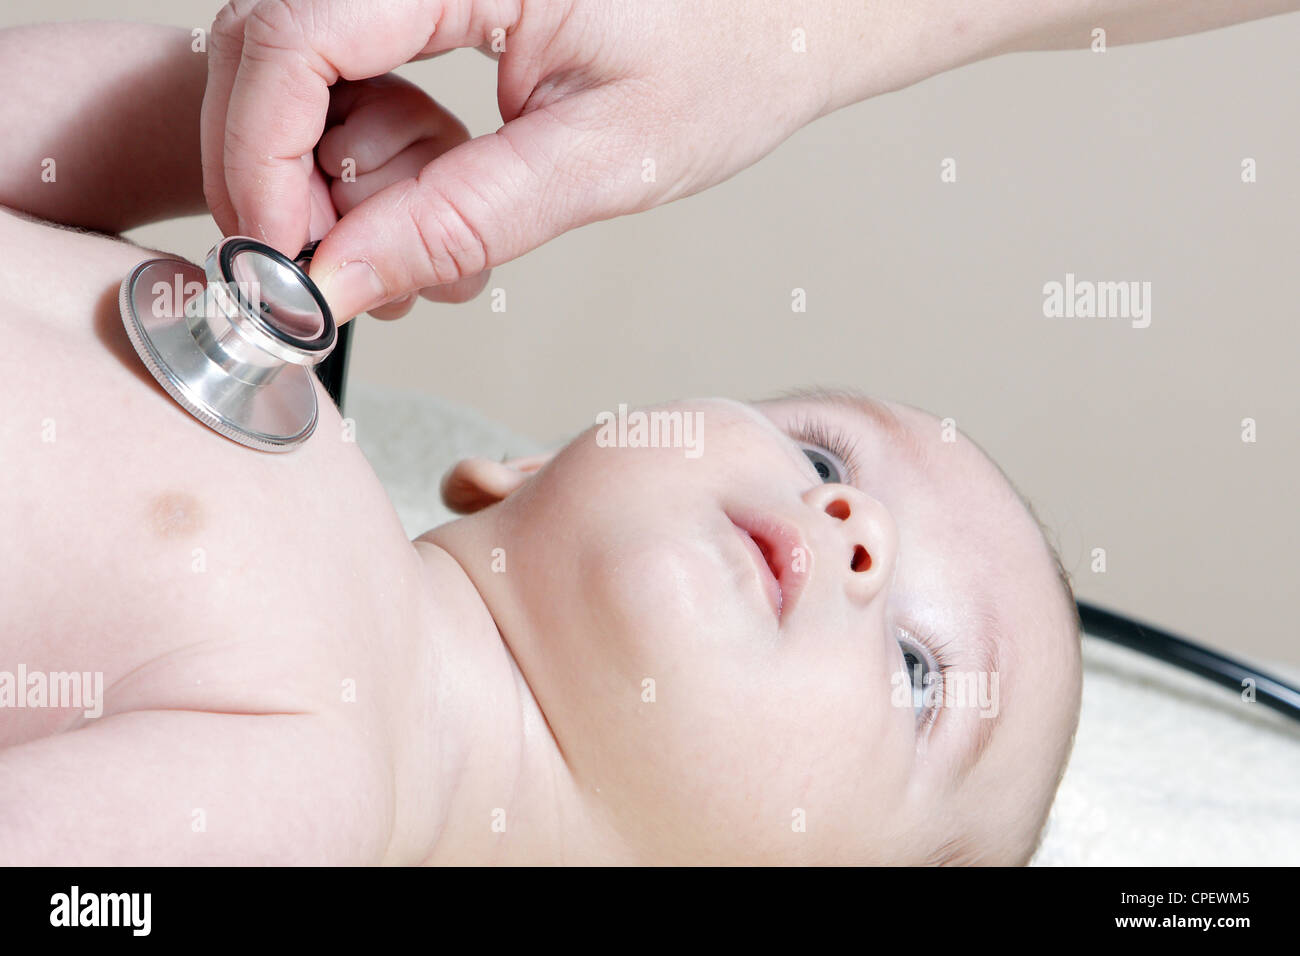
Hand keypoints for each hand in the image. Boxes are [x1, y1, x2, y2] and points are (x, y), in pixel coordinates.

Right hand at [202, 0, 836, 320]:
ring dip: (316, 166)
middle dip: (279, 176)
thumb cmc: (726, 60)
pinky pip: (335, 65)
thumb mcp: (601, 157)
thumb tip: (342, 279)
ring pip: (285, 61)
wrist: (776, 22)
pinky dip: (350, 142)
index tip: (289, 262)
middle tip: (343, 270)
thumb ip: (463, 218)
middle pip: (264, 49)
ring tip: (407, 228)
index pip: (291, 42)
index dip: (261, 163)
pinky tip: (416, 180)